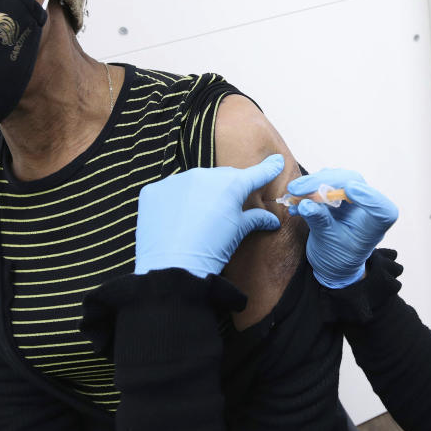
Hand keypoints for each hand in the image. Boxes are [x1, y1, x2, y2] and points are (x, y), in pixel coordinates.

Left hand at [134, 154, 284, 277]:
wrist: (172, 269)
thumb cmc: (210, 251)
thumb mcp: (238, 233)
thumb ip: (255, 219)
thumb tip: (272, 219)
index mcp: (230, 185)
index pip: (255, 174)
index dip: (268, 169)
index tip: (276, 161)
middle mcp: (203, 175)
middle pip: (222, 177)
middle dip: (227, 189)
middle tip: (226, 209)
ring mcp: (176, 181)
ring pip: (193, 183)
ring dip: (198, 195)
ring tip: (197, 220)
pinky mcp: (154, 190)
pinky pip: (168, 191)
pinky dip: (173, 202)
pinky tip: (175, 221)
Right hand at [287, 169, 398, 287]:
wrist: (333, 263)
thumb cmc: (338, 257)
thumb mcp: (328, 243)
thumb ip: (320, 222)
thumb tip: (306, 204)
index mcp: (374, 224)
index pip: (381, 208)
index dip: (367, 196)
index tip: (349, 190)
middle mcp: (365, 206)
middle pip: (351, 182)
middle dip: (323, 182)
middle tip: (298, 189)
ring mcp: (351, 197)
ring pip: (335, 178)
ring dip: (312, 183)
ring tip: (293, 194)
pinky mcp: (336, 194)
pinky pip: (323, 184)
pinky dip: (307, 190)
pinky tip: (293, 202)